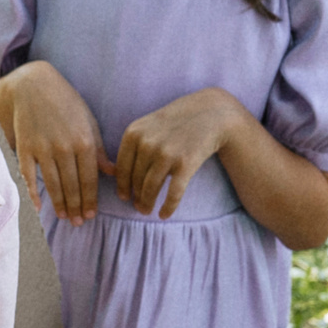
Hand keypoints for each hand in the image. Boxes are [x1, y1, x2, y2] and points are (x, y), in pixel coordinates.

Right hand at [0, 62, 104, 224]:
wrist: (33, 85)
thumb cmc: (66, 103)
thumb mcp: (88, 121)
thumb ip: (100, 149)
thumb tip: (112, 172)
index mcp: (84, 141)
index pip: (89, 179)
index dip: (90, 200)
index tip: (90, 215)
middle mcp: (64, 148)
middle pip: (71, 186)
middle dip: (75, 207)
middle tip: (77, 223)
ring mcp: (43, 149)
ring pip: (52, 184)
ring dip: (58, 203)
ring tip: (63, 217)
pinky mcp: (25, 147)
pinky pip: (29, 175)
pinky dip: (32, 192)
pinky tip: (37, 207)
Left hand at [109, 89, 238, 218]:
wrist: (211, 113)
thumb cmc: (176, 121)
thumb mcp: (148, 125)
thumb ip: (133, 144)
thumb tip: (116, 175)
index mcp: (133, 133)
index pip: (122, 168)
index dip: (122, 186)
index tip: (124, 197)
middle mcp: (147, 143)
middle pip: (136, 180)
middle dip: (136, 197)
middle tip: (138, 207)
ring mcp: (166, 154)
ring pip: (151, 188)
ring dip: (148, 203)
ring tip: (147, 211)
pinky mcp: (185, 164)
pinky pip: (173, 193)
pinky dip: (168, 207)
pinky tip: (164, 215)